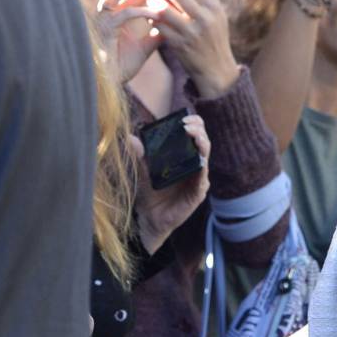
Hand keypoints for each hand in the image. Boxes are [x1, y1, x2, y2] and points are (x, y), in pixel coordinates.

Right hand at [96, 0, 165, 82]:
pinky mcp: (104, 30)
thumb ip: (159, 32)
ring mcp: (103, 18)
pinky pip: (122, 13)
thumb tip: (176, 24)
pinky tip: (156, 14)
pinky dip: (140, 10)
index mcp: (115, 12)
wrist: (108, 85)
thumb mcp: (146, 45)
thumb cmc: (122, 64)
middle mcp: (106, 11)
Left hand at [132, 115, 210, 252]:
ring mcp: (198, 179)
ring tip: (193, 136)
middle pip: (203, 142)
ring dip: (201, 145)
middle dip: (198, 130)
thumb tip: (131, 138)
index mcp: (184, 156)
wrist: (150, 218)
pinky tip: (199, 163)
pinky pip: (202, 180)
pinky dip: (201, 170)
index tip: (184, 118)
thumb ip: (140, 156)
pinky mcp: (197, 194)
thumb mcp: (144, 171)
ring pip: (205, 157)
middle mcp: (194, 166)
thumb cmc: (150, 193)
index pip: (195, 134)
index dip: (193, 123)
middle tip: (186, 126)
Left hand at [146, 0, 240, 97]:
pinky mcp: (180, 45)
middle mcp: (205, 18)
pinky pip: (161, 27)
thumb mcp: (219, 15)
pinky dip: (152, 17)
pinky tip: (145, 10)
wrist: (216, 70)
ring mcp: (192, 33)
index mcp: (214, 6)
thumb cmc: (215, 37)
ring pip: (167, 10)